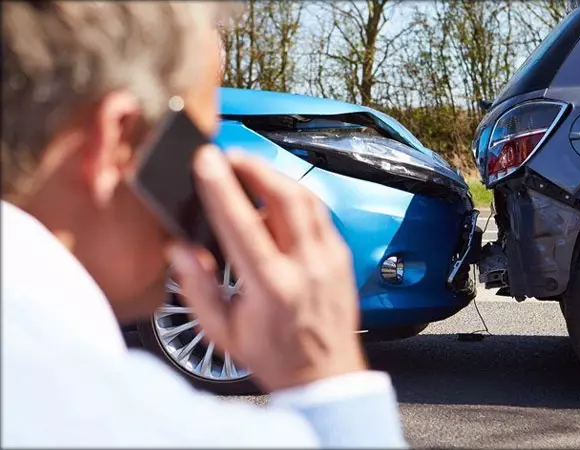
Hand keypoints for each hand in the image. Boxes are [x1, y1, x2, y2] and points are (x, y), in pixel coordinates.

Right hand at [166, 145, 366, 391]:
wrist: (325, 376)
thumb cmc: (275, 357)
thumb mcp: (223, 332)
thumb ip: (197, 288)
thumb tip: (179, 249)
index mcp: (272, 287)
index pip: (243, 223)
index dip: (221, 187)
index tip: (205, 160)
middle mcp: (306, 267)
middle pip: (285, 197)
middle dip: (254, 166)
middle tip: (229, 156)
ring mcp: (330, 259)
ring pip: (307, 199)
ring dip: (276, 176)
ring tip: (250, 170)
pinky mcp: (342, 256)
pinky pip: (320, 213)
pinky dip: (296, 197)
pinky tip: (277, 198)